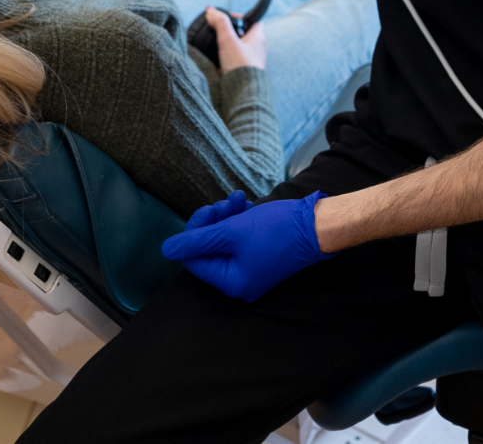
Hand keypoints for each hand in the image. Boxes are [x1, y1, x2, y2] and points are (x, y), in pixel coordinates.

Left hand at [161, 191, 332, 300]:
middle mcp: (241, 282)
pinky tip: (246, 205)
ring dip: (226, 217)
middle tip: (224, 204)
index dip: (195, 232)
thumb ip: (197, 240)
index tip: (209, 210)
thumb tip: (166, 250)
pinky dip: (239, 222)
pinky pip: (239, 241)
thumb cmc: (277, 229)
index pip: (194, 259)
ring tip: (238, 200)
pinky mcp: (260, 257)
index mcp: (232, 282)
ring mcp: (251, 270)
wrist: (316, 225)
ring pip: (223, 241)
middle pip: (208, 250)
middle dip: (213, 222)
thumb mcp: (232, 231)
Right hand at [204, 9, 265, 71]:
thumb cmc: (240, 65)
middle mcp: (256, 50)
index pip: (254, 22)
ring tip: (216, 45)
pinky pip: (234, 62)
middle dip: (232, 33)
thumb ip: (220, 23)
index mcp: (258, 39)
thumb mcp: (228, 40)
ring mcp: (250, 62)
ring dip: (228, 46)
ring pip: (238, 49)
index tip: (229, 18)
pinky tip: (216, 61)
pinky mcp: (243, 72)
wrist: (242, 91)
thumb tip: (211, 11)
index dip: (243, 18)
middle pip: (245, 35)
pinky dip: (225, 59)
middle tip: (220, 32)